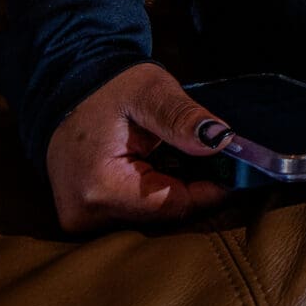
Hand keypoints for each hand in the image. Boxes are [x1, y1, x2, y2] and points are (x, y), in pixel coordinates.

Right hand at [43, 62, 231, 233]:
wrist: (67, 87)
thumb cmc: (107, 86)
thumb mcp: (149, 91)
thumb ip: (182, 117)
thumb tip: (221, 140)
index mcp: (99, 189)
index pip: (172, 205)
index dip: (210, 189)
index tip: (238, 169)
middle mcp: (85, 215)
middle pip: (161, 215)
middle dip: (192, 189)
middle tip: (215, 158)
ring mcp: (80, 219)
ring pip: (149, 216)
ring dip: (172, 191)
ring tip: (181, 157)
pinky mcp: (83, 215)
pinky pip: (133, 211)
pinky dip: (152, 192)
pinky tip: (160, 166)